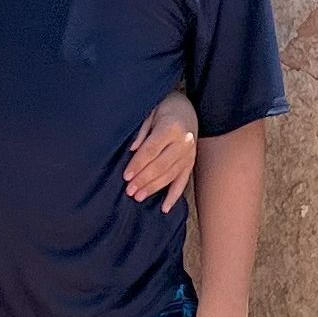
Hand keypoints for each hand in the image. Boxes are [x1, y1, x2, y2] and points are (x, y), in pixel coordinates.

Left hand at [123, 90, 198, 214]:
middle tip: (129, 191)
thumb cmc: (163, 109)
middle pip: (161, 165)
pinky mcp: (191, 162)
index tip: (126, 175)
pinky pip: (183, 181)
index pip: (151, 150)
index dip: (138, 164)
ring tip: (139, 197)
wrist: (186, 108)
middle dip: (144, 179)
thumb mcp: (150, 112)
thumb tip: (132, 150)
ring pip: (171, 175)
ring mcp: (189, 154)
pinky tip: (165, 208)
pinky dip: (174, 196)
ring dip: (154, 188)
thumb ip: (142, 131)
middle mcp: (184, 142)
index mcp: (171, 127)